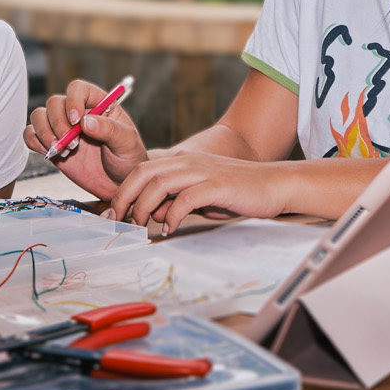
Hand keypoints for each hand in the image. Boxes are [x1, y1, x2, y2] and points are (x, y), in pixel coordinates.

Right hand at [23, 79, 147, 200]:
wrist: (118, 184)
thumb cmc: (128, 160)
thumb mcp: (127, 143)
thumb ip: (110, 130)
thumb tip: (86, 121)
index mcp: (99, 104)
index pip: (78, 89)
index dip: (73, 100)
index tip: (76, 120)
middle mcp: (78, 112)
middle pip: (54, 102)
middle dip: (58, 123)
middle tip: (73, 144)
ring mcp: (63, 128)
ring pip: (39, 116)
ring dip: (45, 132)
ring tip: (62, 151)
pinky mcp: (52, 145)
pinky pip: (31, 134)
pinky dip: (33, 141)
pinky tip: (49, 153)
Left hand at [107, 151, 291, 233]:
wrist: (275, 184)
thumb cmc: (238, 192)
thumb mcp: (201, 195)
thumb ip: (177, 200)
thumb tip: (154, 214)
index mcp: (183, 161)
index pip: (141, 170)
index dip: (122, 191)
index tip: (114, 215)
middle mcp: (189, 161)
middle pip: (142, 173)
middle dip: (124, 198)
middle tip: (119, 222)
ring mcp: (202, 171)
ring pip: (158, 184)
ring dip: (143, 208)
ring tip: (141, 227)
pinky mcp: (217, 185)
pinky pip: (184, 199)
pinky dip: (171, 216)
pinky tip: (170, 229)